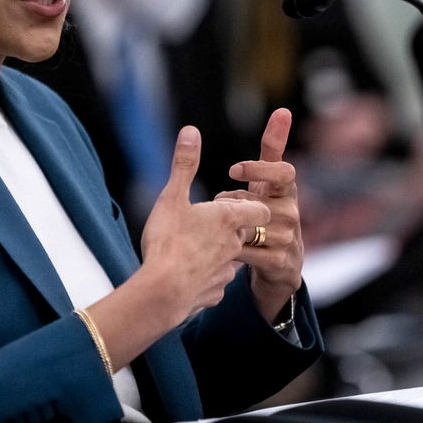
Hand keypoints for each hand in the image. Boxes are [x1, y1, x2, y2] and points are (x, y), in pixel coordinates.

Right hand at [139, 125, 271, 324]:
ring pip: (232, 256)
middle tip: (206, 222)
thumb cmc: (168, 241)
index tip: (230, 202)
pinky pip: (216, 280)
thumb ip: (184, 164)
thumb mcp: (172, 197)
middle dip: (231, 226)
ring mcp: (227, 270)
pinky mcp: (215, 292)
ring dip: (219, 250)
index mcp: (229, 219)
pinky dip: (208, 274)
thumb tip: (191, 131)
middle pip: (246, 232)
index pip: (260, 209)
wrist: (163, 292)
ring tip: (193, 247)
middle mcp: (235, 244)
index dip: (249, 204)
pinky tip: (188, 272)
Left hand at [219, 108, 303, 321]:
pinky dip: (233, 249)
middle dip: (235, 202)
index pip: (285, 172)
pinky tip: (222, 249)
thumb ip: (273, 148)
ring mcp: (289, 239)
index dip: (259, 169)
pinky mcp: (281, 263)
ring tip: (219, 227)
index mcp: (287, 191)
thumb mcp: (269, 181)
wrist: (279, 265)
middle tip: (217, 205)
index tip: (232, 170)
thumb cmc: (269, 213)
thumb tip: (283, 111)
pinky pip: (251, 253)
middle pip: (262, 201)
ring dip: (231, 226)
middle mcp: (292, 213)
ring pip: (253, 227)